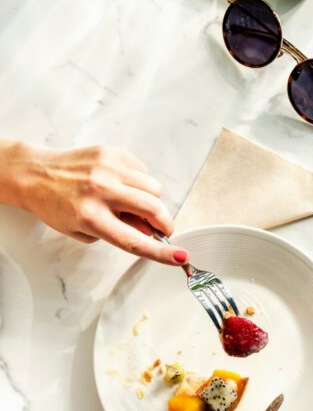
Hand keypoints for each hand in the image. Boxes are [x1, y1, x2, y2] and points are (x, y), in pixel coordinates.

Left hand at [0, 140, 188, 264]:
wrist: (34, 174)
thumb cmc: (57, 206)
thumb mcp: (84, 230)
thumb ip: (119, 232)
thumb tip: (150, 231)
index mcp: (90, 217)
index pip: (134, 240)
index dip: (161, 251)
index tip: (181, 257)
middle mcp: (100, 191)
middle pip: (153, 209)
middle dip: (164, 221)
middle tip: (161, 227)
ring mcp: (106, 169)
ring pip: (153, 188)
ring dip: (151, 199)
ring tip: (132, 201)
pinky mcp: (110, 153)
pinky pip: (142, 170)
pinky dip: (139, 181)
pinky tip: (122, 184)